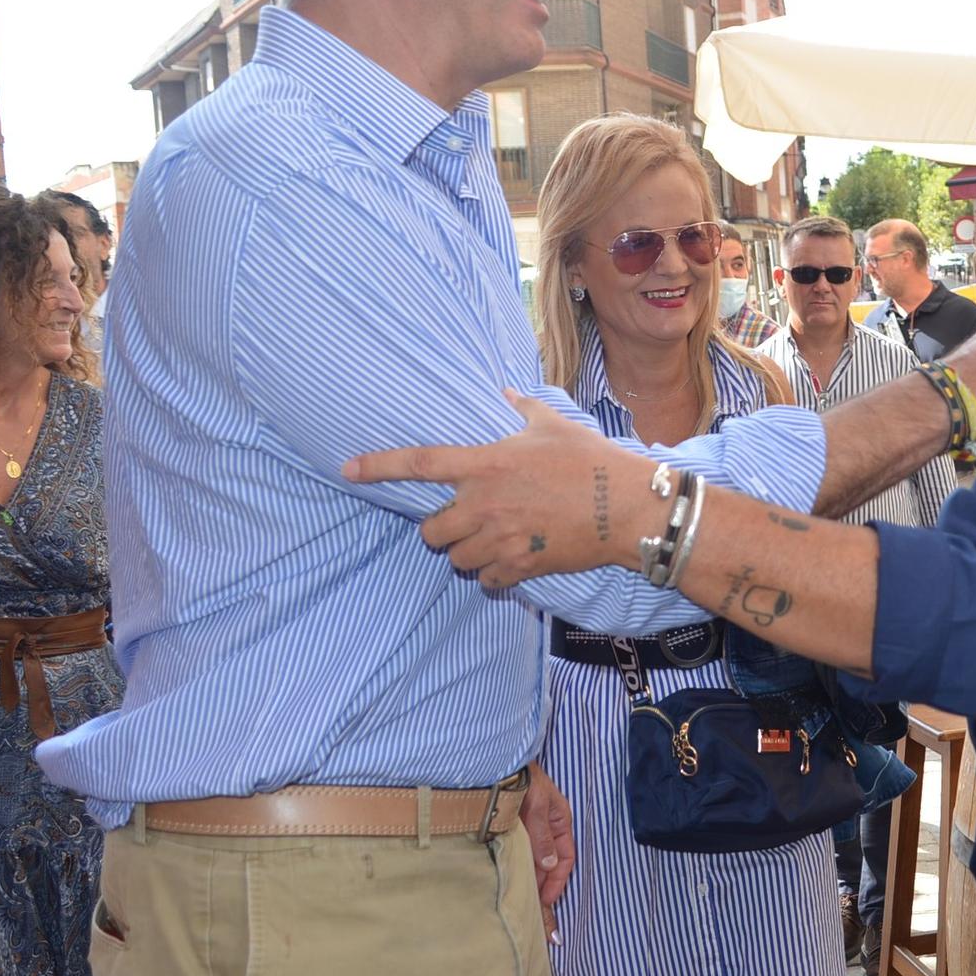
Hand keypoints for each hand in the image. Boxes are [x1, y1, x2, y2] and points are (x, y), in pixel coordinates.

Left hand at [344, 390, 654, 585]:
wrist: (627, 508)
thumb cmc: (592, 461)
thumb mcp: (554, 426)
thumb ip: (522, 409)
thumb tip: (507, 394)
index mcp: (485, 464)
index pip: (418, 463)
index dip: (377, 466)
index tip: (348, 470)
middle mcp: (483, 503)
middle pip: (430, 529)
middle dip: (442, 529)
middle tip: (466, 522)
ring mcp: (499, 538)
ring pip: (456, 558)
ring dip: (467, 553)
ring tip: (493, 542)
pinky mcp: (520, 566)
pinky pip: (487, 581)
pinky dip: (495, 575)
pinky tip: (513, 562)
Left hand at [521, 762, 575, 940]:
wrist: (494, 759)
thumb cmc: (520, 777)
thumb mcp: (536, 806)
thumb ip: (542, 837)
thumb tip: (549, 866)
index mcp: (558, 820)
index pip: (564, 859)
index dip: (557, 882)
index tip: (545, 901)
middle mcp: (545, 827)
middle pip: (548, 865)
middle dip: (543, 888)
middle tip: (535, 915)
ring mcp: (527, 829)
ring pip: (533, 862)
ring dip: (529, 881)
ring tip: (523, 905)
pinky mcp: (509, 829)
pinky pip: (518, 855)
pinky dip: (517, 870)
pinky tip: (510, 882)